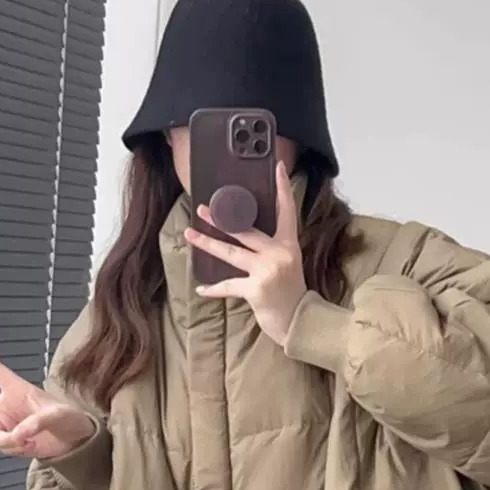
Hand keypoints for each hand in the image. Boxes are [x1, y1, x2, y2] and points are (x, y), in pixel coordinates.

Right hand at [0, 337, 94, 459]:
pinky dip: (16, 450)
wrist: (75, 443)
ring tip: (28, 439)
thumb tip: (17, 436)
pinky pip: (3, 448)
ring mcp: (5, 425)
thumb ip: (36, 423)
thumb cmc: (70, 419)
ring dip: (6, 440)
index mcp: (15, 389)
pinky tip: (31, 445)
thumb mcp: (58, 415)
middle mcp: (5, 406)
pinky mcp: (9, 442)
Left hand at [185, 161, 306, 344]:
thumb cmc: (290, 293)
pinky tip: (201, 288)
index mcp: (288, 244)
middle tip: (202, 208)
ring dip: (207, 243)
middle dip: (221, 218)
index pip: (287, 211)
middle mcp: (279, 253)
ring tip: (190, 234)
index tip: (278, 167)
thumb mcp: (288, 264)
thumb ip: (271, 249)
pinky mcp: (256, 289)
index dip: (282, 188)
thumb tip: (243, 234)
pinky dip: (214, 289)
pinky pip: (229, 285)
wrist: (299, 322)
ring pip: (230, 253)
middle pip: (245, 230)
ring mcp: (267, 270)